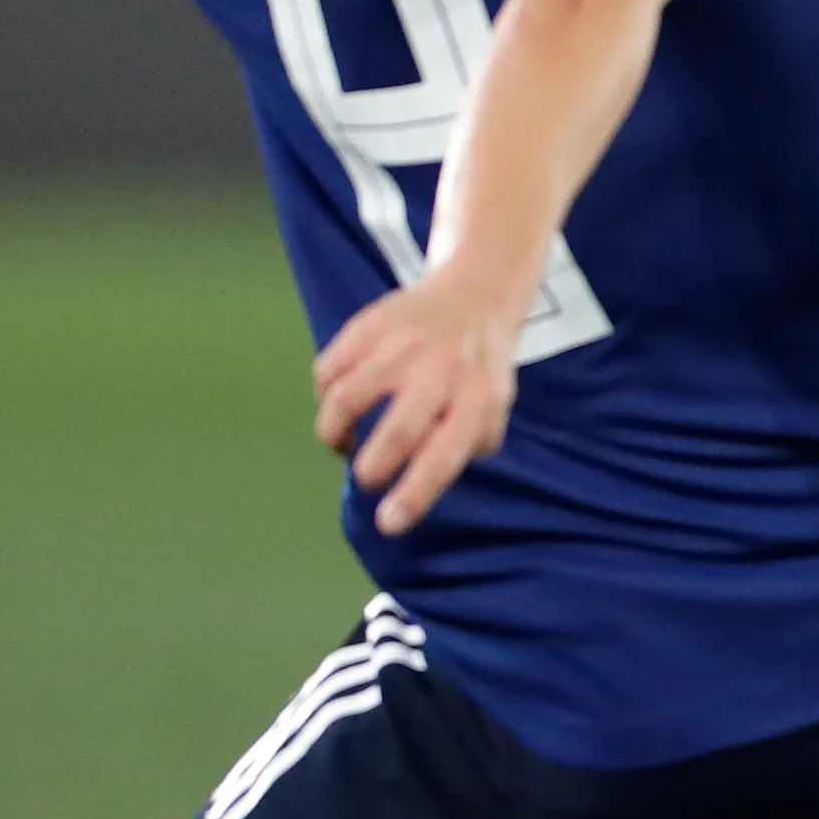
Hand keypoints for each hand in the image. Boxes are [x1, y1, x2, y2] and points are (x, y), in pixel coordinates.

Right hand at [311, 271, 527, 536]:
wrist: (475, 293)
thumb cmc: (479, 370)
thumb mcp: (493, 408)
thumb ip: (464, 447)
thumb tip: (417, 484)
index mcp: (477, 398)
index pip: (444, 457)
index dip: (414, 495)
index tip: (387, 525)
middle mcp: (441, 370)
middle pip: (396, 431)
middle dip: (372, 469)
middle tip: (367, 480)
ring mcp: (402, 344)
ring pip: (346, 399)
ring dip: (335, 433)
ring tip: (344, 441)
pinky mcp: (368, 324)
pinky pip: (328, 371)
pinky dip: (325, 396)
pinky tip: (340, 401)